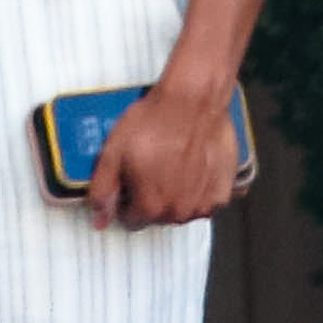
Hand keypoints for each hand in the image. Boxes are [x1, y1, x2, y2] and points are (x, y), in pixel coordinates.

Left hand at [88, 79, 245, 232]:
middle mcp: (179, 212)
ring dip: (175, 195)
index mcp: (150, 206)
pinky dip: (199, 189)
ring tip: (172, 164)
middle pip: (157, 217)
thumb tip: (100, 220)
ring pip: (182, 210)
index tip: (129, 180)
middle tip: (150, 167)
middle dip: (151, 197)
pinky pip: (206, 201)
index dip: (126, 199)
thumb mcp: (113, 152)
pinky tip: (193, 166)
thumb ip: (104, 191)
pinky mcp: (222, 191)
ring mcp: (203, 203)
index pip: (131, 220)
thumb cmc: (155, 122)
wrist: (193, 101)